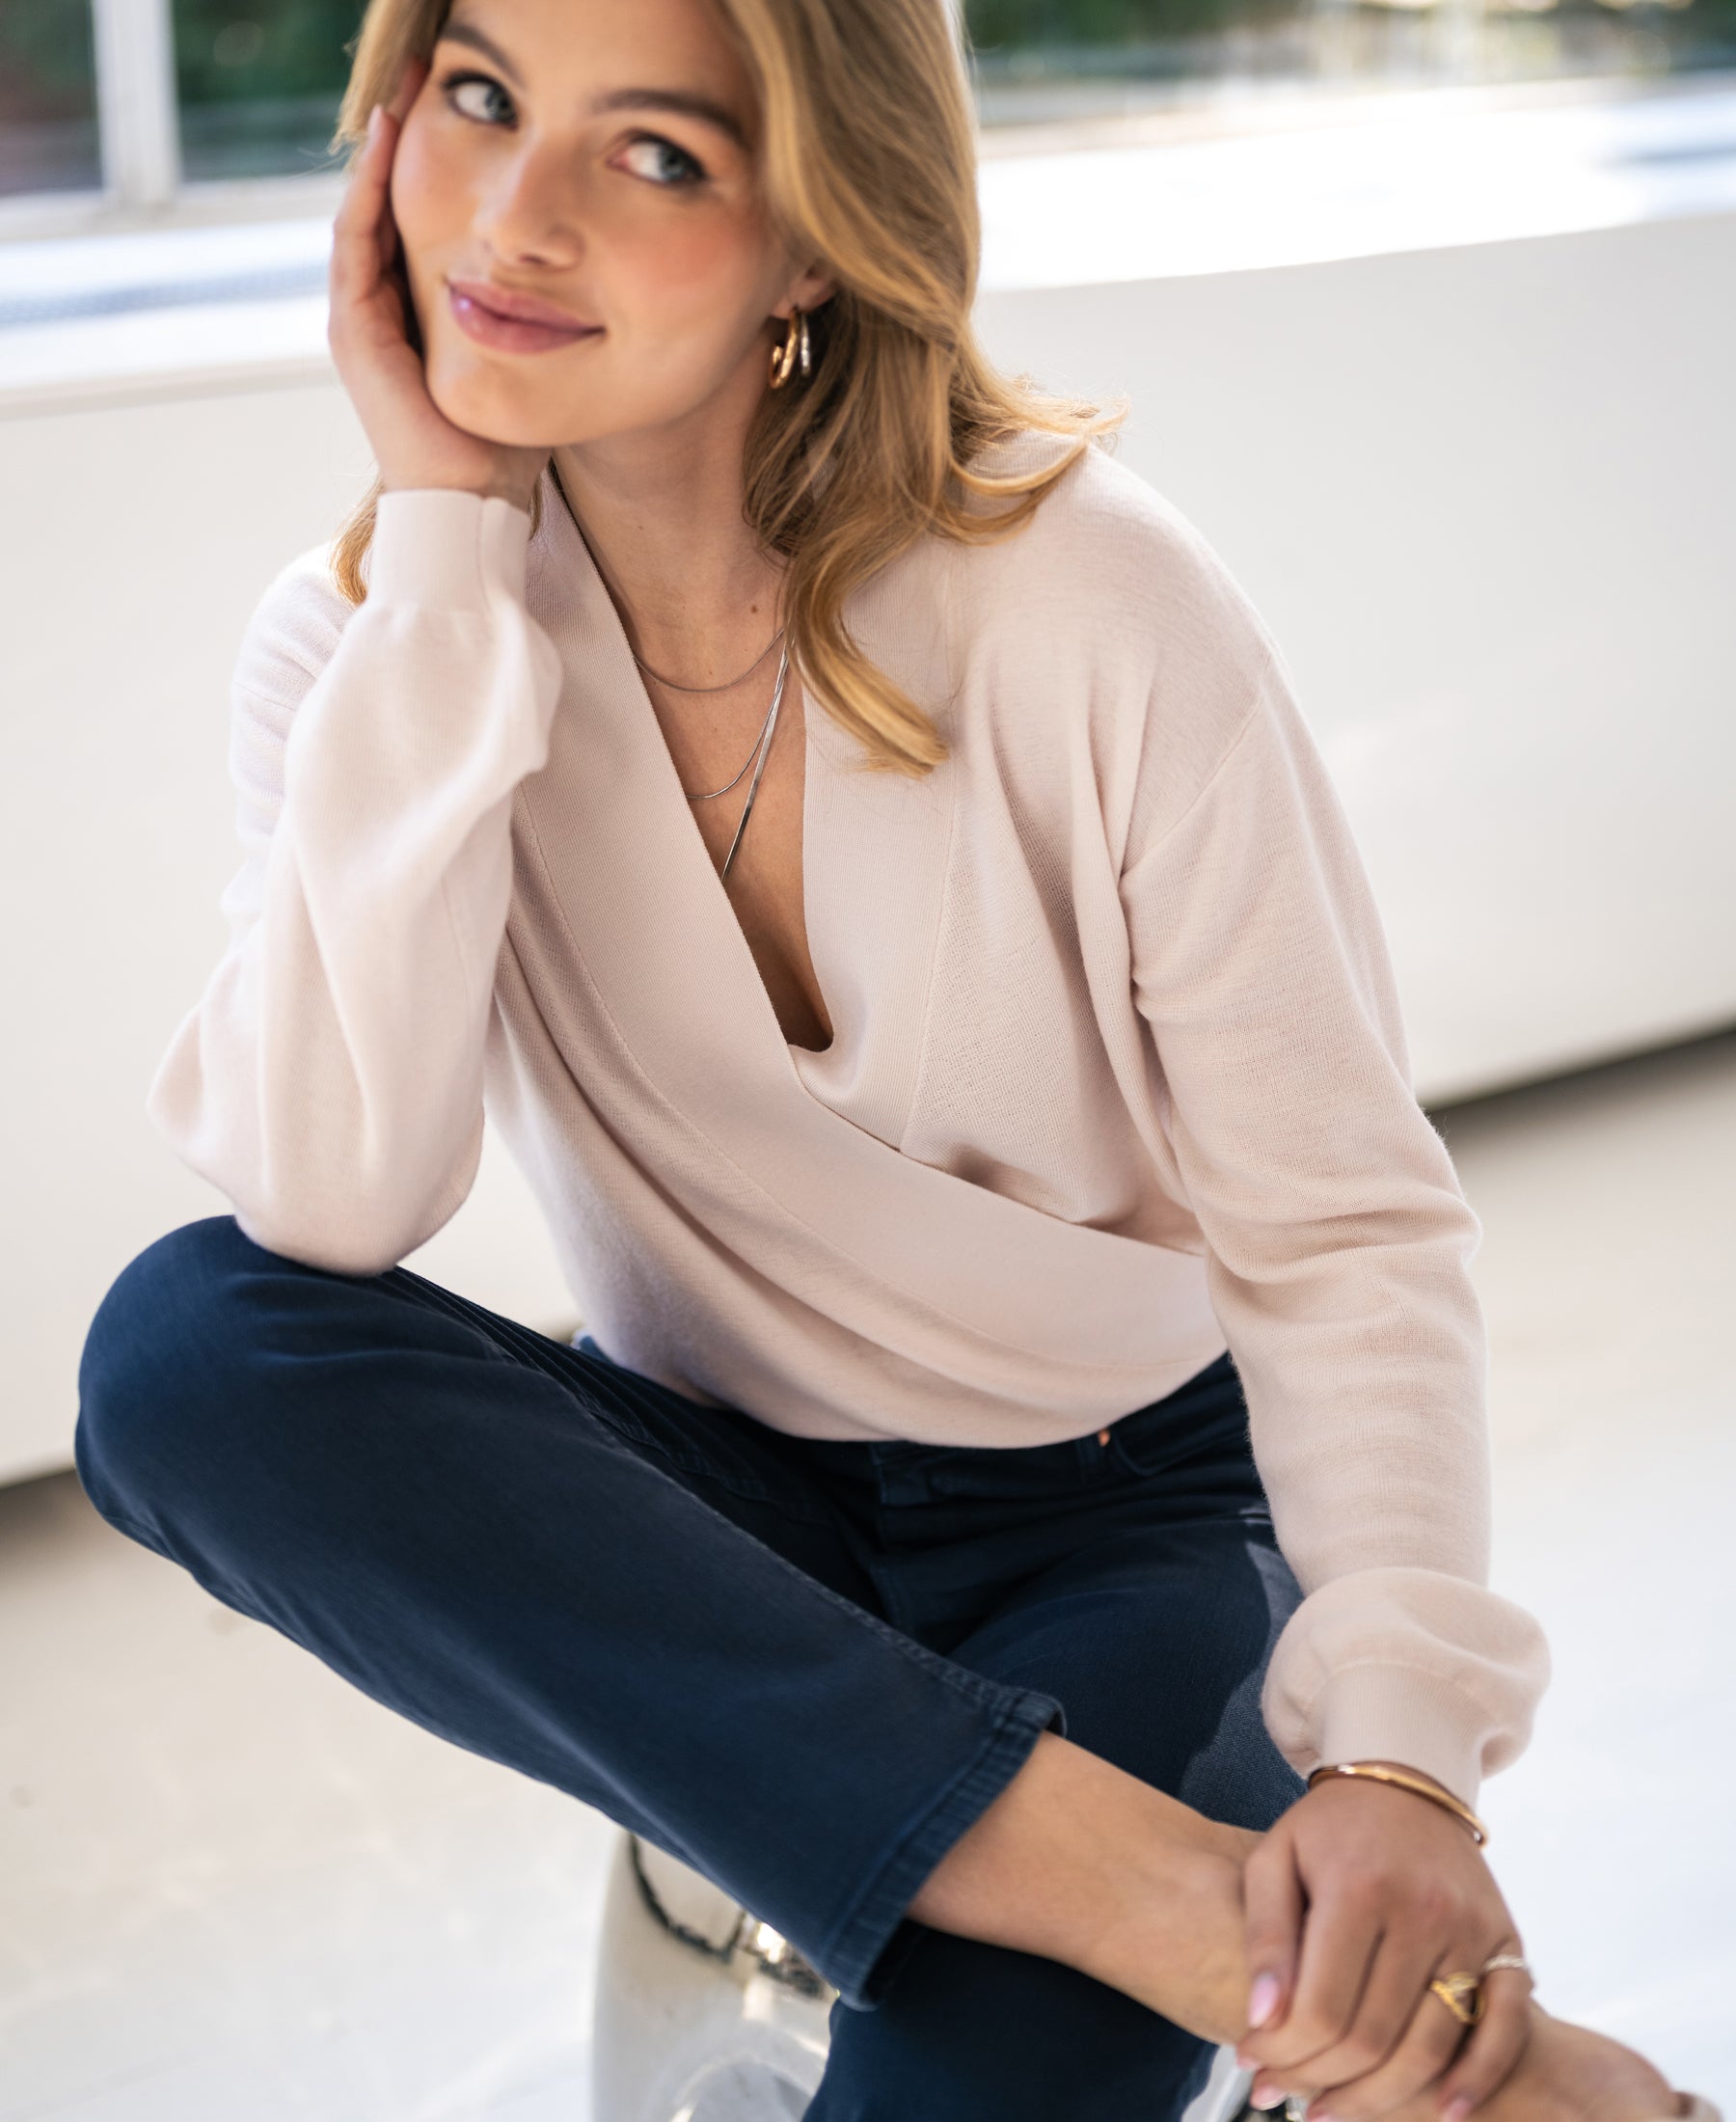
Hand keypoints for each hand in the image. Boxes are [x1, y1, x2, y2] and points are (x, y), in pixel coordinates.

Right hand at [327, 58, 547, 510]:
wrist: (476, 507)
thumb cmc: (512, 449)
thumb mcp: (536, 362)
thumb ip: (546, 319)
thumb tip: (596, 280)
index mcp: (421, 316)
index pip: (422, 222)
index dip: (439, 166)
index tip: (467, 112)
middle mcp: (384, 311)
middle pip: (390, 205)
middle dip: (405, 142)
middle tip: (426, 76)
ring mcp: (361, 319)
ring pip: (366, 211)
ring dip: (380, 148)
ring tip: (402, 89)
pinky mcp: (354, 331)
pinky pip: (356, 241)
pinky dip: (367, 188)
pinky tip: (385, 138)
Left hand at [1235, 1764, 1531, 2118]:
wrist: (1404, 1781)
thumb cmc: (1328, 1829)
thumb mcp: (1274, 1860)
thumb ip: (1265, 1937)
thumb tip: (1260, 2022)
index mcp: (1358, 1886)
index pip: (1323, 2007)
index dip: (1285, 2052)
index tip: (1253, 2066)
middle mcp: (1423, 1910)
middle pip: (1373, 2037)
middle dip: (1320, 2080)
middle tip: (1282, 2098)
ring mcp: (1471, 1929)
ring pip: (1430, 2048)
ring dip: (1380, 2099)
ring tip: (1330, 2111)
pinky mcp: (1506, 1942)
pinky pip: (1504, 2028)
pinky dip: (1478, 2081)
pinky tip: (1443, 2115)